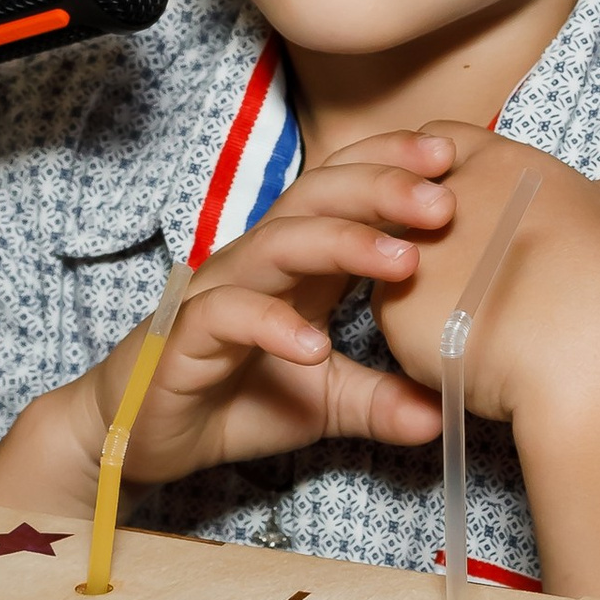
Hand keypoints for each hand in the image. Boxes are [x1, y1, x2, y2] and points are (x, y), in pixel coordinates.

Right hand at [91, 130, 456, 484]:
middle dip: (381, 191)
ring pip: (278, 245)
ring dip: (342, 244)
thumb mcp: (327, 403)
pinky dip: (271, 325)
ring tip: (401, 260)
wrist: (146, 438)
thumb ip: (382, 398)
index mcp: (298, 264)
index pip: (344, 193)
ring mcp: (218, 294)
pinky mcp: (181, 338)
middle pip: (317, 200)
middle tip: (443, 203)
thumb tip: (448, 409)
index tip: (453, 161)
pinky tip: (315, 347)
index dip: (392, 167)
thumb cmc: (237, 399)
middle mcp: (259, 264)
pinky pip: (225, 316)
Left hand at [359, 128, 599, 420]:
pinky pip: (398, 319)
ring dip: (425, 285)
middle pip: (408, 198)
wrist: (587, 348)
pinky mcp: (394, 309)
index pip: (445, 140)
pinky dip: (422, 337)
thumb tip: (598, 204)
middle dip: (429, 230)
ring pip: (398, 260)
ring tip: (473, 321)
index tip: (470, 204)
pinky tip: (463, 356)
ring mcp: (414, 250)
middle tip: (466, 270)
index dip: (451, 168)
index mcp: (499, 166)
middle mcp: (444, 198)